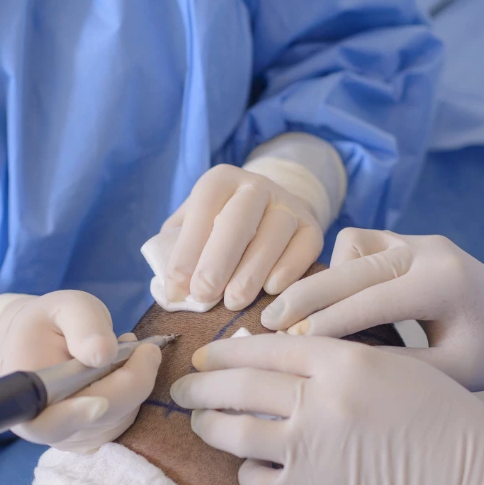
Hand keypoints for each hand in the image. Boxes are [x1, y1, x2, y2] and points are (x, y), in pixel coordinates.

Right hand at [0, 290, 160, 451]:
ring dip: (134, 383)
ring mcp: (71, 436)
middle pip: (97, 419)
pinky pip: (126, 418)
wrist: (43, 340)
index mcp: (26, 395)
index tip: (100, 403)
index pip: (47, 422)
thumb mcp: (66, 307)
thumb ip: (83, 325)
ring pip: (119, 418)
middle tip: (146, 348)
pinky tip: (125, 366)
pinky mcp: (93, 435)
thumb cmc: (51, 322)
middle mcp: (45, 426)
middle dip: (130, 382)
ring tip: (124, 348)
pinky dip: (135, 391)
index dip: (74, 416)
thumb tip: (103, 354)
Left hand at [160, 164, 323, 310]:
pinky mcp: (312, 227)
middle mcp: (257, 186)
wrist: (269, 213)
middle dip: (218, 261)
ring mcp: (288, 204)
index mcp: (220, 181)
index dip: (187, 251)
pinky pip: (304, 248)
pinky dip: (288, 270)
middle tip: (203, 295)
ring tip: (233, 302)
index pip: (202, 210)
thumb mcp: (193, 229)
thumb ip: (177, 252)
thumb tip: (171, 291)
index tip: (176, 289)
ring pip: (273, 234)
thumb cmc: (218, 230)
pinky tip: (270, 290)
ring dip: (251, 272)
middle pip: (239, 220)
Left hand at [170, 334, 483, 484]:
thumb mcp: (388, 361)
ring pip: (235, 432)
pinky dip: (247, 472)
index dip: (226, 351)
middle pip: (238, 386)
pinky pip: (257, 481)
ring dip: (210, 425)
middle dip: (201, 386)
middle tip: (182, 388)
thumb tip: (267, 353)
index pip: (265, 347)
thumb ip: (331, 353)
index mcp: (342, 359)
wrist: (470, 470)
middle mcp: (320, 399)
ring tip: (202, 422)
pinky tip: (249, 465)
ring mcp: (312, 447)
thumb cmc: (437, 409)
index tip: (205, 355)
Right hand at [260, 228, 483, 390]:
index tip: (287, 347)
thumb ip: (401, 369)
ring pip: (348, 248)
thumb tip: (339, 372)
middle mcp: (427, 250)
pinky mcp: (404, 239)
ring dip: (323, 281)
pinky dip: (338, 270)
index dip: (327, 325)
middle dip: (305, 297)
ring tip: (297, 319)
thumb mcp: (455, 372)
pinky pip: (356, 243)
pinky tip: (332, 302)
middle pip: (350, 268)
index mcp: (443, 282)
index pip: (371, 301)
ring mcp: (415, 239)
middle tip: (268, 325)